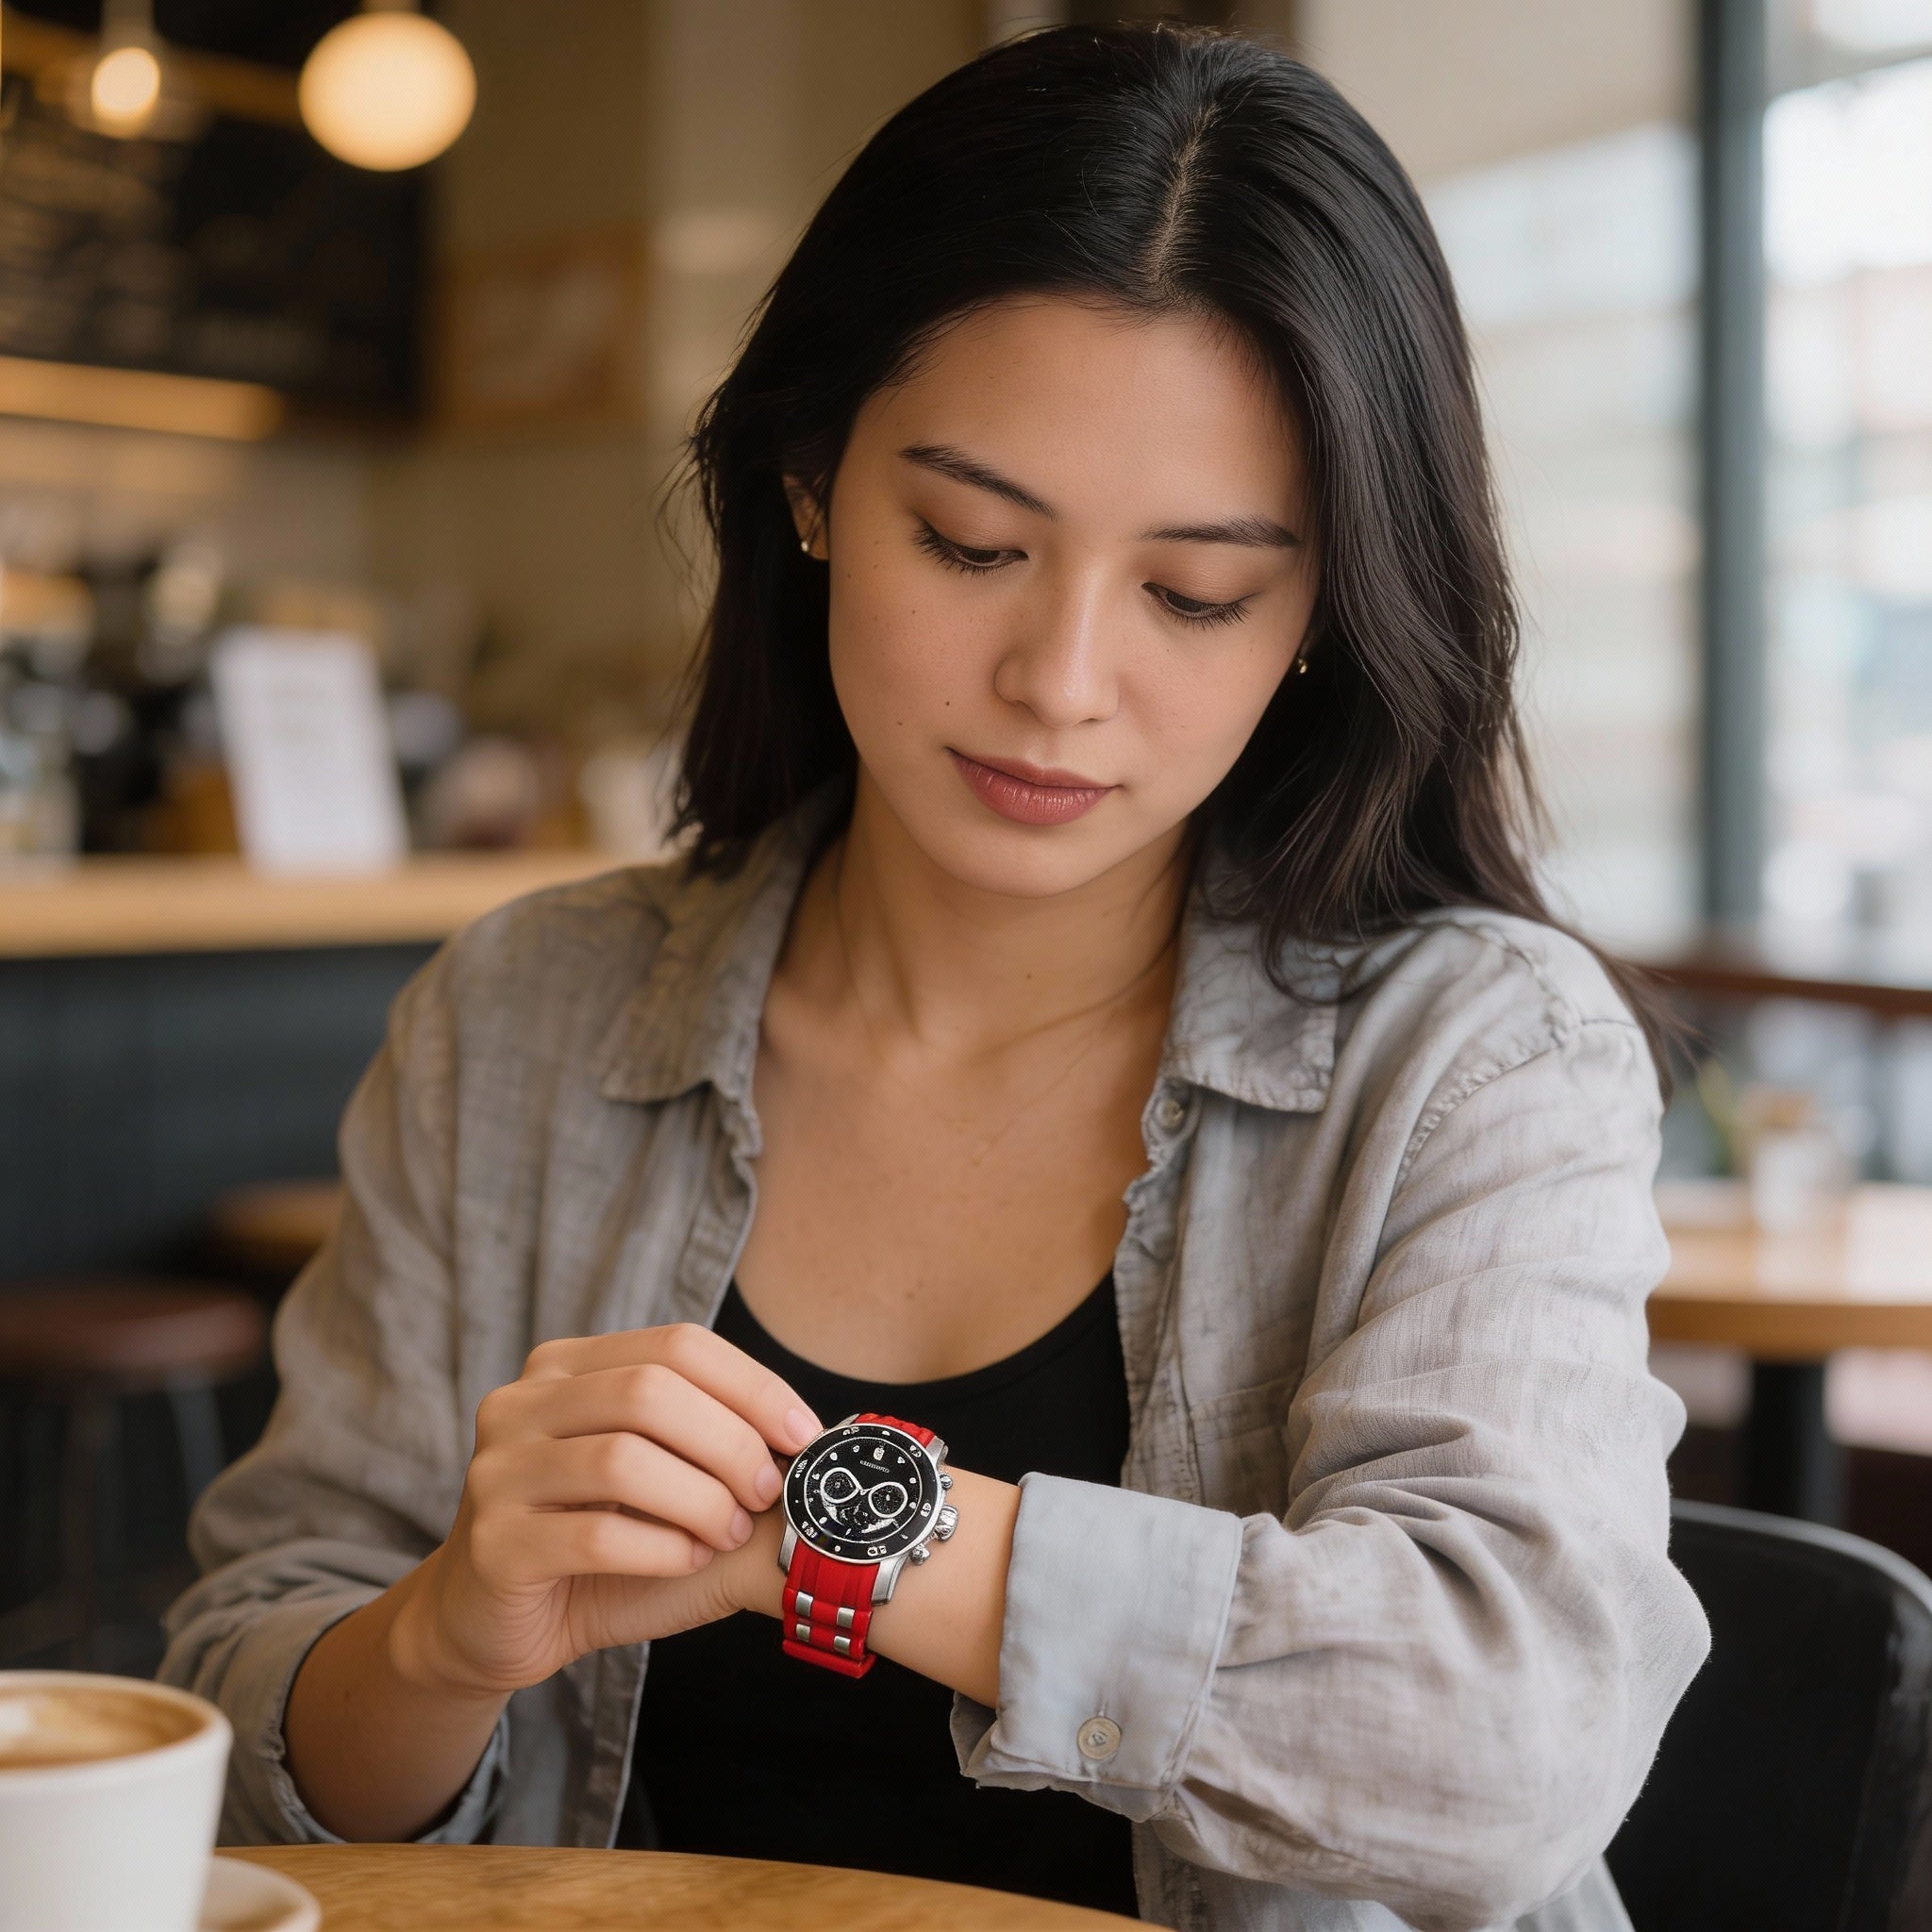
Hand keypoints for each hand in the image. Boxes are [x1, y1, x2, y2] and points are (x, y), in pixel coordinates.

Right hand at [390, 1323, 820, 1697]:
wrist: (492, 1622)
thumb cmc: (596, 1541)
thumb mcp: (655, 1475)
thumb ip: (707, 1440)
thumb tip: (811, 1438)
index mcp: (567, 1367)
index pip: (678, 1345)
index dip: (753, 1386)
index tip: (805, 1435)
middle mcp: (522, 1403)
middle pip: (650, 1391)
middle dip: (730, 1443)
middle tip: (767, 1493)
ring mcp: (497, 1471)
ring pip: (622, 1460)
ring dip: (701, 1500)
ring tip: (729, 1532)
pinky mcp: (493, 1544)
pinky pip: (597, 1537)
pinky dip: (664, 1549)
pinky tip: (690, 1561)